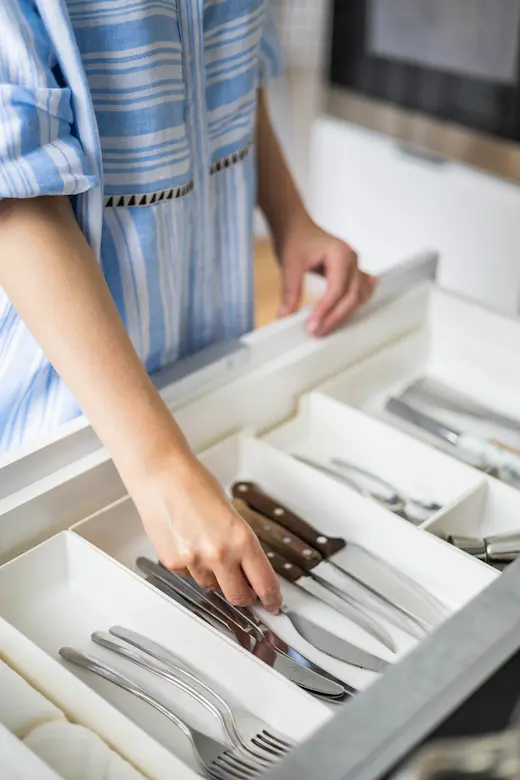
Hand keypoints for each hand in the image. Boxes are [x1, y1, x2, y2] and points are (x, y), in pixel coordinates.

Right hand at [130, 451, 281, 613]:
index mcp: (241, 539)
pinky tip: (189, 543)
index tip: (273, 603)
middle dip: (245, 596)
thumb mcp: (232, 514)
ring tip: (207, 547)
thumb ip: (241, 544)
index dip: (271, 597)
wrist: (161, 476)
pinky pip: (190, 576)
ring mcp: (194, 562)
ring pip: (212, 587)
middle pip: (239, 597)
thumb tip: (249, 569)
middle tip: (247, 590)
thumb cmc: (195, 485)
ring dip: (215, 577)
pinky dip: (193, 566)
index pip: (264, 582)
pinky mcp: (173, 564)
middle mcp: (219, 555)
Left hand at [278, 215, 376, 336]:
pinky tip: (346, 316)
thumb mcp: (290, 265)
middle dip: (335, 317)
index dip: (326, 309)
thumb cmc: (295, 240)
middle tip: (316, 331)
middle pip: (352, 296)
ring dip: (344, 314)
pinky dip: (352, 306)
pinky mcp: (352, 273)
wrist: (296, 227)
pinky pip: (360, 292)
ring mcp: (355, 267)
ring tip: (324, 327)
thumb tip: (285, 315)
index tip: (313, 325)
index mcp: (341, 253)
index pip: (337, 288)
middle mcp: (353, 260)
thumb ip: (289, 291)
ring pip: (359, 297)